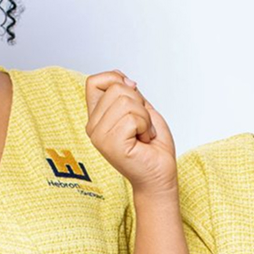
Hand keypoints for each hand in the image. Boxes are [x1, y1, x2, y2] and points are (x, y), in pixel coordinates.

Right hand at [84, 71, 176, 193]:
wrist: (160, 173)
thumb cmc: (153, 146)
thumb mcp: (141, 110)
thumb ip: (128, 93)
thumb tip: (123, 80)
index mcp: (96, 116)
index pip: (94, 81)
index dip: (116, 80)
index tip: (134, 96)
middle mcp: (92, 126)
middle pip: (116, 89)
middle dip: (139, 105)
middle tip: (142, 126)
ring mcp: (99, 136)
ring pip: (126, 102)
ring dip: (144, 118)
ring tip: (143, 135)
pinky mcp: (110, 144)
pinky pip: (132, 118)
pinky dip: (146, 127)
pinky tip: (143, 142)